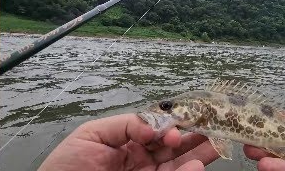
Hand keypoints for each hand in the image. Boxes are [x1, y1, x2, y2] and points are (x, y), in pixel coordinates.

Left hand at [38, 114, 218, 170]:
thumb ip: (124, 125)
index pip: (157, 130)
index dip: (172, 123)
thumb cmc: (67, 165)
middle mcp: (142, 160)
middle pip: (175, 147)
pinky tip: (196, 165)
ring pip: (179, 164)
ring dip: (199, 154)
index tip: (185, 119)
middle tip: (218, 126)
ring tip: (216, 144)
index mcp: (128, 143)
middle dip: (196, 136)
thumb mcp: (91, 135)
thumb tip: (153, 125)